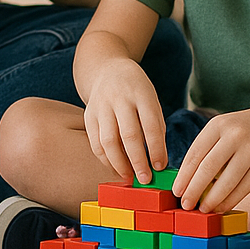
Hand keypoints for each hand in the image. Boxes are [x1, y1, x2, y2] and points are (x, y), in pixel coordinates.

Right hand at [82, 57, 167, 183]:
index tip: (160, 167)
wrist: (106, 69)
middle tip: (145, 180)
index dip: (156, 148)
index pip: (151, 125)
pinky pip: (95, 142)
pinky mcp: (88, 115)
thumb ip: (155, 128)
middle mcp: (120, 98)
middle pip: (128, 134)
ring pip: (108, 141)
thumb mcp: (151, 100)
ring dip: (119, 164)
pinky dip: (105, 160)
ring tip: (129, 178)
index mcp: (141, 94)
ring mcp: (101, 106)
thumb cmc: (136, 91)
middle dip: (138, 161)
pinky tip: (116, 169)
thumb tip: (159, 163)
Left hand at [173, 105, 249, 213]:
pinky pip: (244, 188)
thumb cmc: (239, 131)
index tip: (176, 191)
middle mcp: (234, 135)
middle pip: (209, 167)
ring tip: (202, 209)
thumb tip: (186, 182)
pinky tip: (220, 207)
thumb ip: (205, 150)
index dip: (184, 175)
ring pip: (227, 181)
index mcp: (218, 125)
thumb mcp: (220, 130)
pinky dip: (230, 200)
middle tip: (185, 204)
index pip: (195, 153)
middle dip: (194, 189)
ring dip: (212, 199)